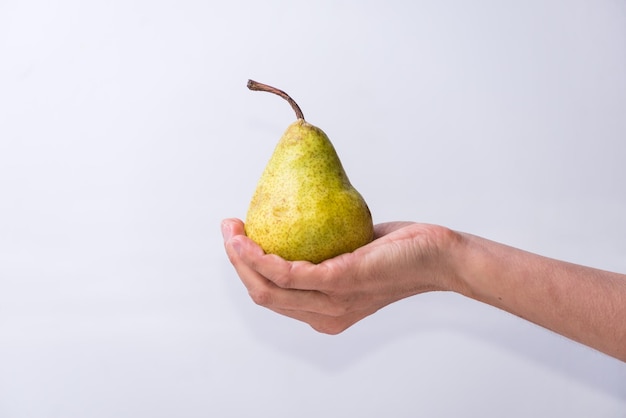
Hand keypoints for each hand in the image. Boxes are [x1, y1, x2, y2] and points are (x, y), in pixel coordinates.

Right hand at [221, 218, 457, 333]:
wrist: (437, 257)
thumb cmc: (397, 254)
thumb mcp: (352, 255)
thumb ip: (325, 253)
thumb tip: (298, 224)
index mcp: (325, 314)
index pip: (273, 298)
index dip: (247, 271)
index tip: (237, 241)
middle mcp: (325, 316)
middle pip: (263, 295)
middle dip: (236, 263)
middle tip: (228, 230)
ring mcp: (333, 302)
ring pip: (269, 288)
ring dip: (242, 258)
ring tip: (231, 230)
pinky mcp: (342, 282)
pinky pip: (289, 274)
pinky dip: (263, 257)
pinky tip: (251, 239)